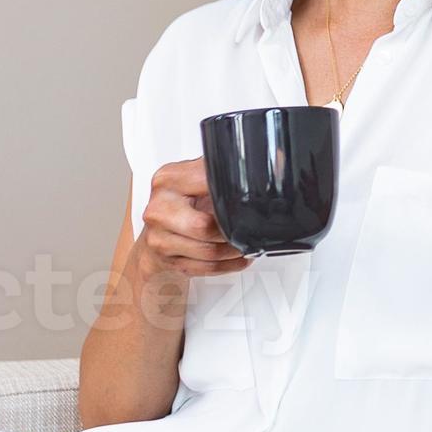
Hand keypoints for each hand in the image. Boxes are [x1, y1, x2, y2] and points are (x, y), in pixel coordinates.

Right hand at [131, 158, 251, 283]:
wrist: (155, 229)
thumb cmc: (180, 202)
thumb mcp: (198, 177)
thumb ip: (225, 170)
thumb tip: (276, 162)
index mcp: (168, 180)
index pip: (209, 186)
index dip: (233, 196)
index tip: (251, 199)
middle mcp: (159, 207)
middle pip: (204, 227)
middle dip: (232, 231)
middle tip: (248, 228)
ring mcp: (158, 236)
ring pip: (208, 251)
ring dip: (233, 251)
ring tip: (245, 244)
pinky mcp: (165, 260)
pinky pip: (204, 268)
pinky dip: (227, 265)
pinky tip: (237, 259)